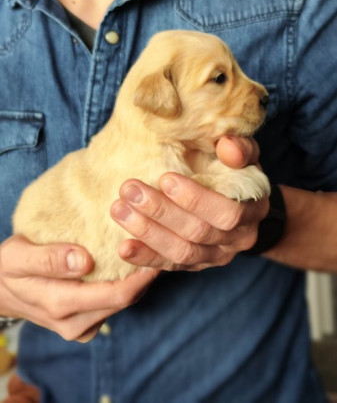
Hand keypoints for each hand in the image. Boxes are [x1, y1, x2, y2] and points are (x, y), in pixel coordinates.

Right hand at [0, 235, 157, 341]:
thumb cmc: (8, 268)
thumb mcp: (18, 257)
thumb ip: (48, 259)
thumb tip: (84, 261)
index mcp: (61, 305)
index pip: (116, 294)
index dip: (142, 275)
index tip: (158, 249)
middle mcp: (75, 323)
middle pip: (124, 300)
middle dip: (145, 276)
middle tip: (160, 245)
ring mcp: (81, 327)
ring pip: (121, 304)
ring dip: (137, 281)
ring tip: (149, 251)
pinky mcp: (84, 324)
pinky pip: (113, 305)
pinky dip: (125, 287)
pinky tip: (130, 266)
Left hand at [111, 136, 268, 270]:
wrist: (243, 206)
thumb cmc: (239, 174)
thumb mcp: (246, 156)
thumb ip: (240, 149)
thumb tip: (226, 144)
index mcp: (253, 211)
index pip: (227, 212)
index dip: (196, 199)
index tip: (165, 179)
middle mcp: (237, 240)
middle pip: (198, 232)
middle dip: (161, 212)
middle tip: (129, 191)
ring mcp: (215, 256)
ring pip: (182, 252)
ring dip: (148, 233)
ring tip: (119, 211)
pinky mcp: (195, 264)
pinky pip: (170, 265)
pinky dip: (146, 257)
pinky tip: (123, 247)